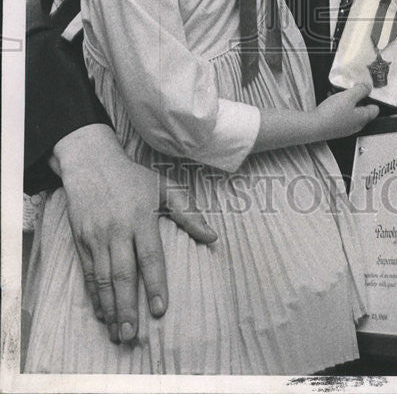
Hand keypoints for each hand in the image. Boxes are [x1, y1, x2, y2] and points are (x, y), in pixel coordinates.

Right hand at [53, 125, 215, 342]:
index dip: (156, 284)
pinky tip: (101, 312)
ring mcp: (97, 236)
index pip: (151, 256)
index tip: (160, 310)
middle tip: (132, 335)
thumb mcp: (164, 187)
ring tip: (118, 332)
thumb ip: (188, 212)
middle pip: (124, 274)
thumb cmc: (133, 177)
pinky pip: (89, 272)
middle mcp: (118, 229)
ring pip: (104, 278)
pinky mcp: (81, 240)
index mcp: (142, 217)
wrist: (91, 163)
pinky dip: (94, 295)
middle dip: (128, 307)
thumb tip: (213, 236)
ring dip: (110, 308)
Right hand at [314, 84, 379, 139]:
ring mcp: (346, 128)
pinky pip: (341, 114)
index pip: (375, 109)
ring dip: (345, 101)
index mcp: (363, 118)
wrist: (313, 127)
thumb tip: (368, 88)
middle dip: (356, 98)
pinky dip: (338, 107)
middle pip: (362, 109)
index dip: (371, 97)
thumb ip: (361, 90)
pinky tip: (330, 102)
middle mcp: (357, 125)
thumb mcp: (348, 96)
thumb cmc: (332, 113)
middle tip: (348, 91)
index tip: (364, 90)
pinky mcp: (337, 128)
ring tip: (337, 94)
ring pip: (350, 111)